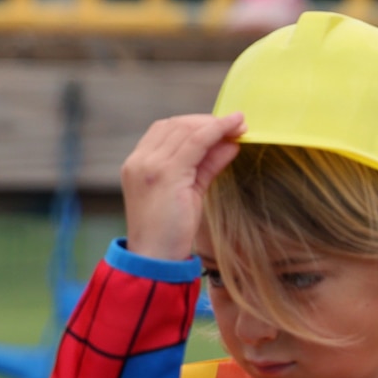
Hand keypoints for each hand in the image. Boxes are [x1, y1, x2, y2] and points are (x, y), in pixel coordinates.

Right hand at [121, 114, 245, 260]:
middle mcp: (140, 160)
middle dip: (208, 121)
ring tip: (239, 125)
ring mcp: (150, 165)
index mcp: (138, 163)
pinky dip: (215, 132)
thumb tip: (230, 143)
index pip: (166, 129)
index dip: (195, 122)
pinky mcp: (166, 174)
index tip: (221, 124)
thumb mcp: (191, 189)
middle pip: (176, 125)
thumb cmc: (172, 228)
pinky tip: (233, 132)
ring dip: (215, 124)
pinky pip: (195, 143)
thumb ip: (207, 164)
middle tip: (236, 123)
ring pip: (186, 131)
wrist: (155, 256)